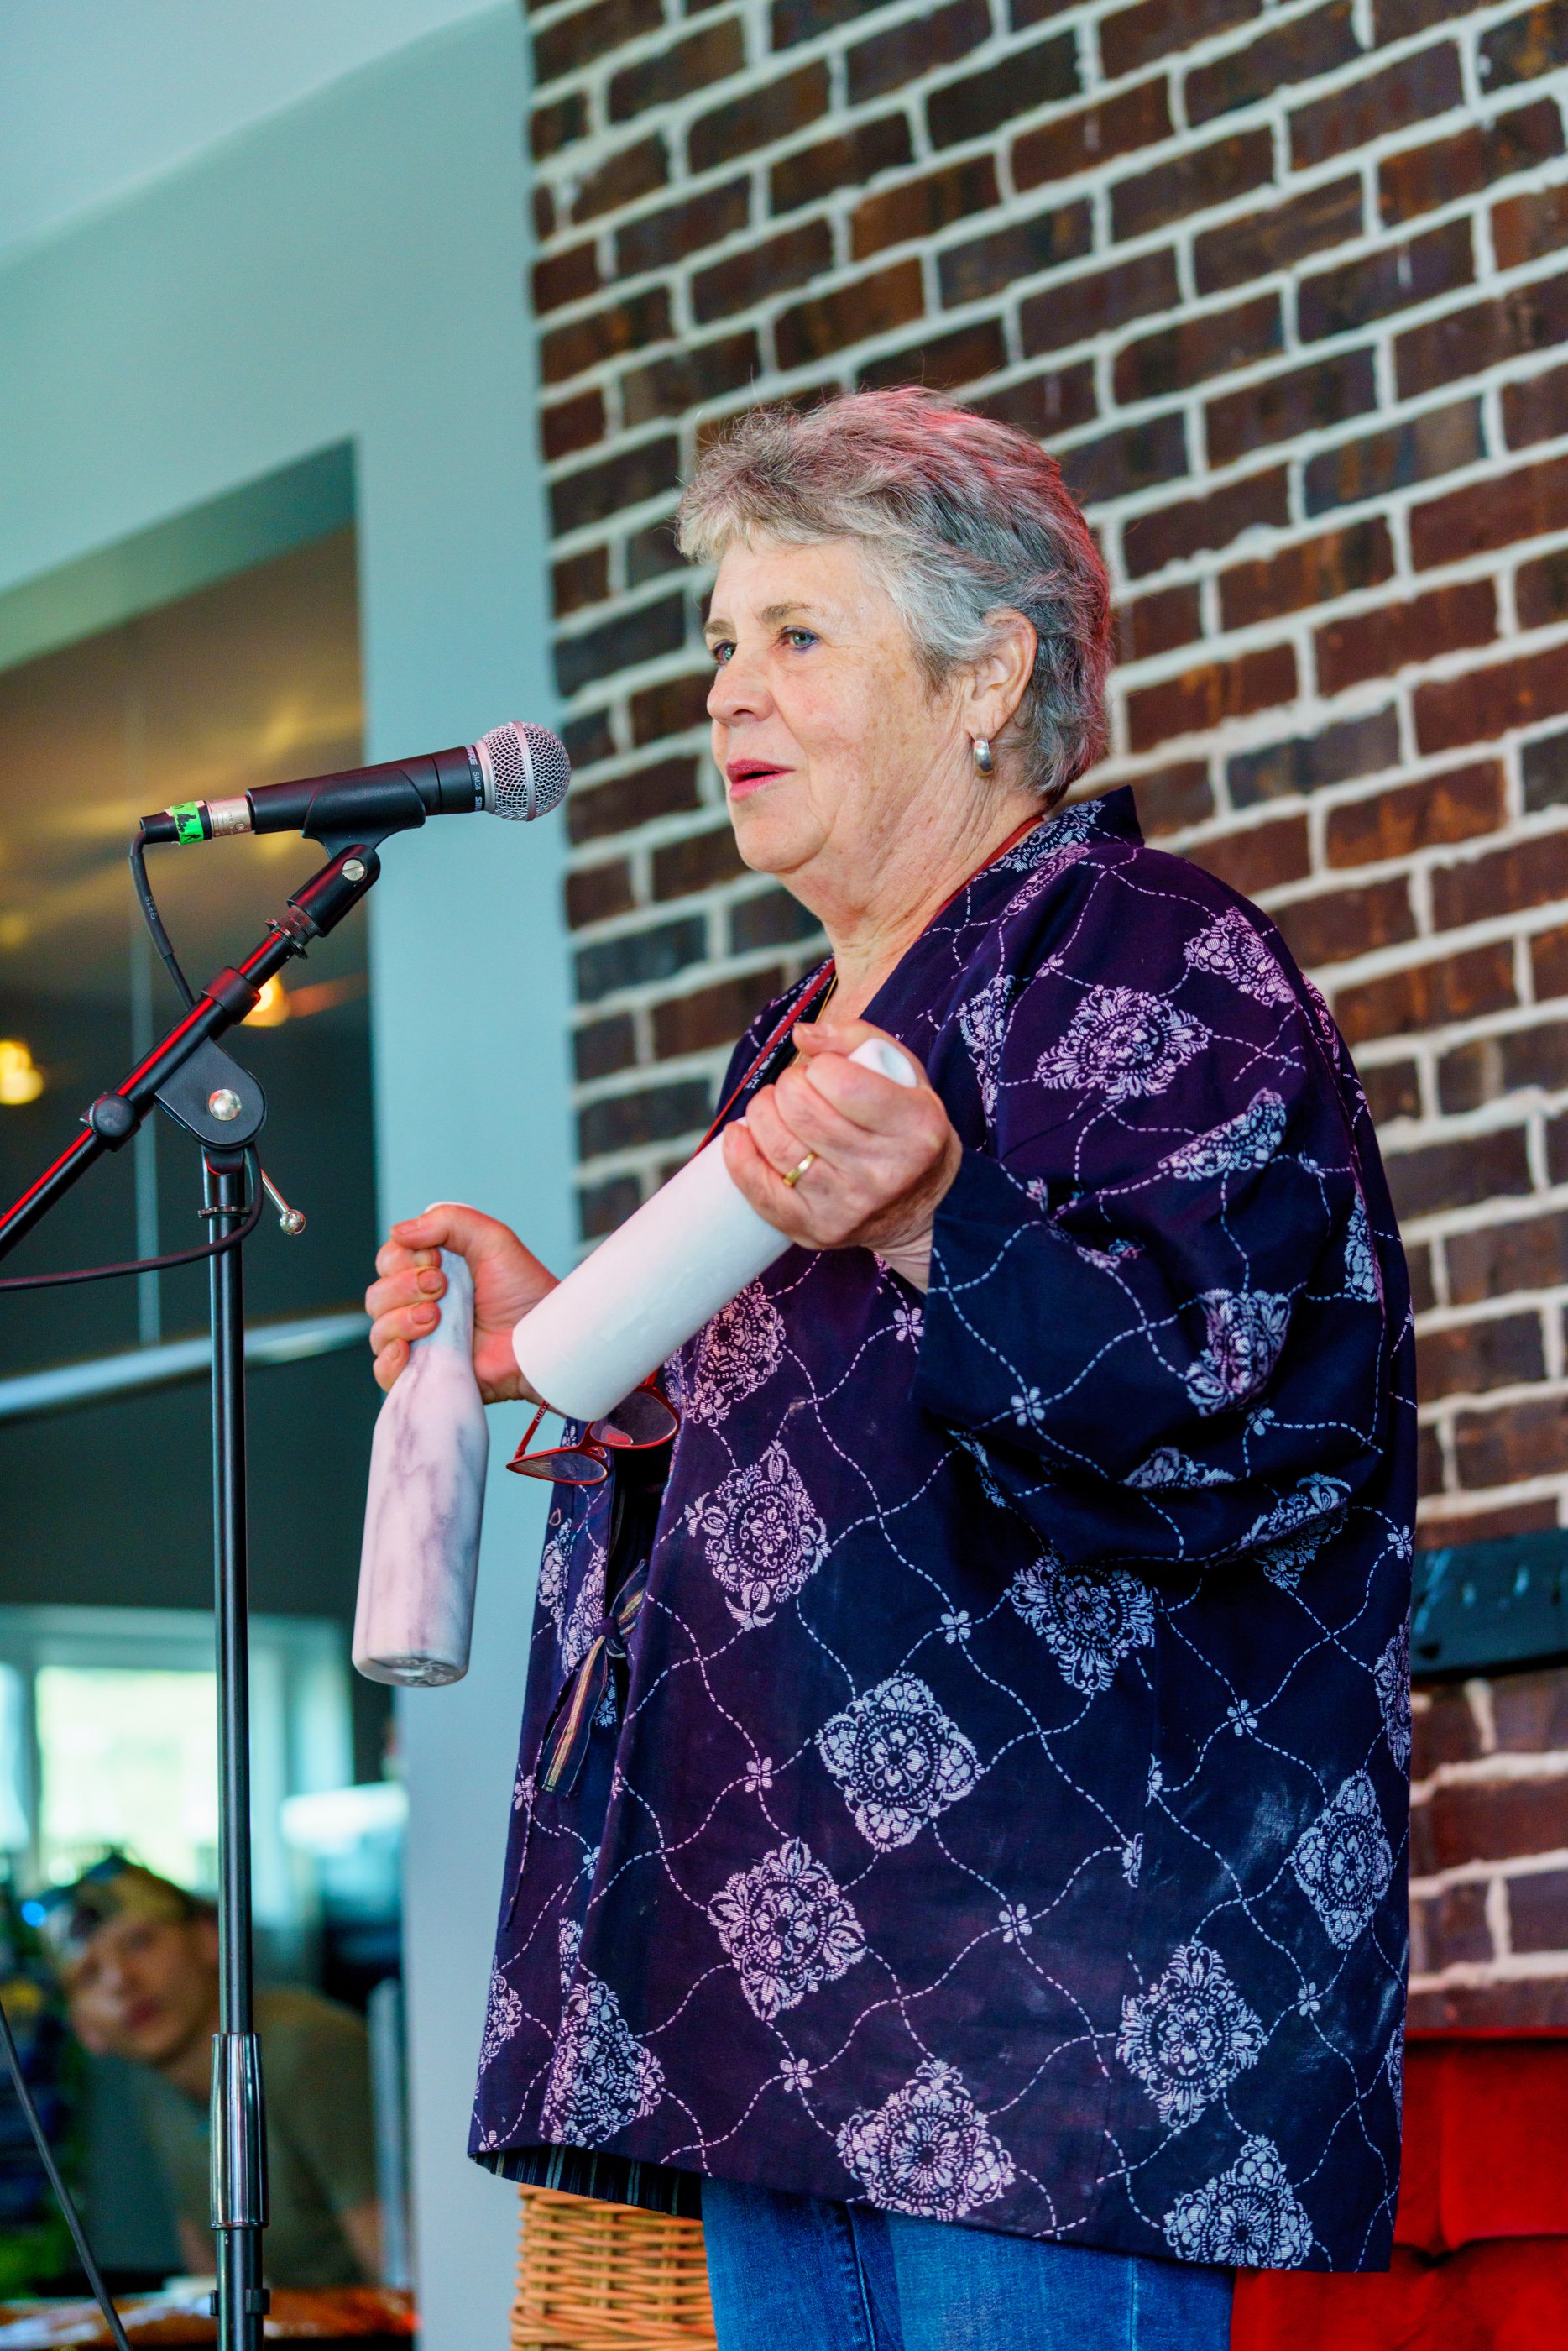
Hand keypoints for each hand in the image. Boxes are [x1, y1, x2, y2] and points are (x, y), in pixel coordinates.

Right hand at [365, 1201, 557, 1399]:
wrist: (542, 1339)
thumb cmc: (525, 1290)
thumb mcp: (492, 1239)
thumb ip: (447, 1221)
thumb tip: (398, 1232)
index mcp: (431, 1272)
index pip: (388, 1261)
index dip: (403, 1260)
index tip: (438, 1262)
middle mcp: (420, 1307)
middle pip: (377, 1296)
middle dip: (404, 1287)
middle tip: (442, 1287)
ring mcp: (421, 1343)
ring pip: (378, 1332)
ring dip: (401, 1320)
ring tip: (436, 1318)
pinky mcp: (425, 1375)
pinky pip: (384, 1372)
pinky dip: (389, 1360)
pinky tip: (408, 1350)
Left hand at [722, 1018, 961, 1289]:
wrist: (925, 1207)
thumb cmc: (908, 1129)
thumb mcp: (905, 1075)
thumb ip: (857, 1039)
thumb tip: (800, 1034)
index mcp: (915, 1127)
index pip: (841, 1082)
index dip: (821, 1067)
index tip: (827, 1072)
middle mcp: (884, 1172)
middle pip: (802, 1111)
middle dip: (789, 1085)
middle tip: (798, 1087)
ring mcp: (849, 1206)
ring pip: (778, 1145)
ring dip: (763, 1112)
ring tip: (775, 1106)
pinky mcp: (817, 1230)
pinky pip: (761, 1192)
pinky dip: (739, 1157)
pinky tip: (740, 1134)